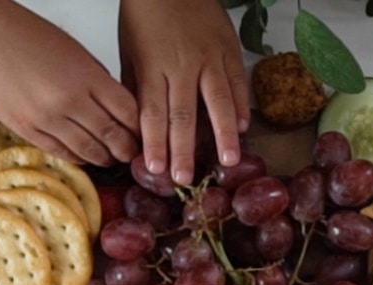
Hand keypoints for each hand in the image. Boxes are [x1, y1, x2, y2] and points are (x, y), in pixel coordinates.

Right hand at [0, 16, 139, 165]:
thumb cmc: (30, 38)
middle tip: (131, 153)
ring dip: (104, 157)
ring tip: (109, 157)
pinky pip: (60, 152)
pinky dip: (77, 157)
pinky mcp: (26, 129)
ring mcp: (46, 117)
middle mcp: (69, 100)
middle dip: (126, 149)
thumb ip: (100, 83)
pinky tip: (84, 156)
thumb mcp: (78, 54)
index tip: (143, 135)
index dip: (140, 129)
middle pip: (112, 136)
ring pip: (88, 151)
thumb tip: (121, 112)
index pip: (129, 113)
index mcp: (87, 77)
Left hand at [119, 0, 249, 184]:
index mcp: (152, 67)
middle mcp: (182, 66)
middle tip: (186, 178)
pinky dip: (241, 105)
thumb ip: (136, 86)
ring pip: (218, 103)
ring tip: (229, 161)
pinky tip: (244, 127)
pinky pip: (238, 82)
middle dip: (184, 150)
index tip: (156, 168)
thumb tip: (139, 123)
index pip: (153, 113)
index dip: (155, 143)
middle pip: (183, 116)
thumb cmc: (145, 14)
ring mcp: (209, 58)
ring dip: (224, 135)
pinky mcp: (229, 50)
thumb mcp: (128, 48)